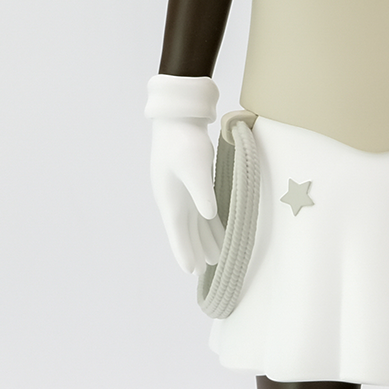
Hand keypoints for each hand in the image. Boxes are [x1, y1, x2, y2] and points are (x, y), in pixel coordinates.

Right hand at [150, 117, 224, 273]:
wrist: (178, 117)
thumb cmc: (183, 141)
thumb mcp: (195, 166)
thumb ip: (202, 192)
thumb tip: (208, 216)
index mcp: (171, 198)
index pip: (178, 232)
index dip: (184, 252)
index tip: (191, 271)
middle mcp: (174, 199)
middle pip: (185, 231)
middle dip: (195, 250)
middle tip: (205, 272)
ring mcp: (181, 190)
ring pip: (194, 222)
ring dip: (204, 238)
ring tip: (216, 257)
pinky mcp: (190, 181)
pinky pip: (200, 209)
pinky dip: (208, 222)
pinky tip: (217, 227)